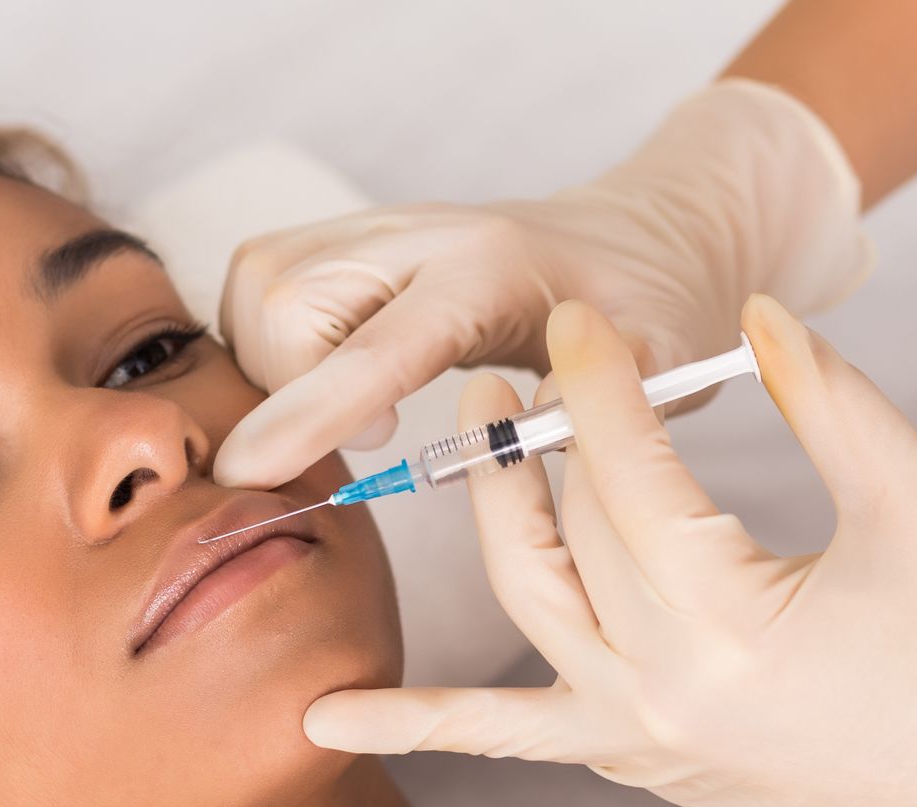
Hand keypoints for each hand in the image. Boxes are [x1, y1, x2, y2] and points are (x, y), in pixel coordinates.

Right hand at [210, 78, 873, 491]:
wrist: (641, 237)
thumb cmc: (650, 307)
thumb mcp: (668, 357)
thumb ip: (610, 397)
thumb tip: (531, 433)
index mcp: (491, 272)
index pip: (378, 344)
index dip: (308, 410)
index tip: (247, 468)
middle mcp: (419, 234)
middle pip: (284, 299)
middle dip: (287, 390)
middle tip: (374, 436)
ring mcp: (375, 228)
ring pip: (255, 284)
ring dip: (268, 366)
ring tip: (350, 410)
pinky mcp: (347, 238)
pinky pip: (257, 281)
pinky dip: (264, 344)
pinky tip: (324, 381)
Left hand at [304, 294, 916, 806]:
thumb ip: (838, 405)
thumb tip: (754, 317)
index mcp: (732, 618)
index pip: (631, 474)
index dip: (599, 385)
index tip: (577, 320)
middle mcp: (659, 683)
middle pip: (574, 526)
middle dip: (552, 433)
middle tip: (537, 352)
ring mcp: (627, 729)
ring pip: (524, 601)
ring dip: (490, 515)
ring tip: (476, 428)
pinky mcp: (618, 752)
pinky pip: (498, 737)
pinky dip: (415, 726)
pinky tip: (323, 722)